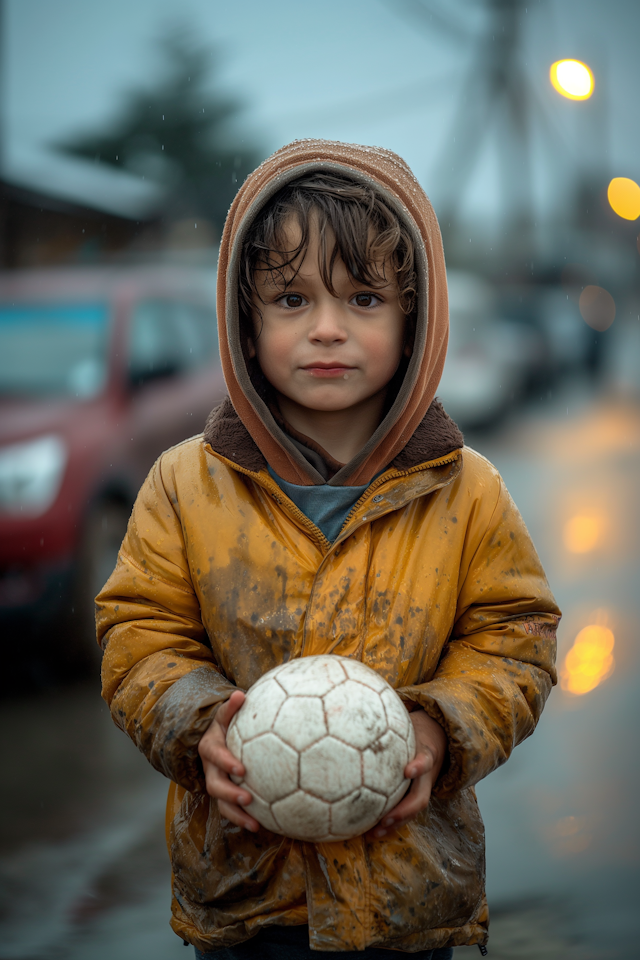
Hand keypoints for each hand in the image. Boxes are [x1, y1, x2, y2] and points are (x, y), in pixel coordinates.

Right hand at [197, 690, 258, 831]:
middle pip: (214, 784)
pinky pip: (230, 810)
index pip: (215, 754)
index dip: (226, 762)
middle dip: (230, 793)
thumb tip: (239, 694)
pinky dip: (242, 819)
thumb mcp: (224, 714)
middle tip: (247, 798)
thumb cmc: (224, 725)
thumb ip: (231, 707)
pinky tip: (260, 826)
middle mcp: (210, 768)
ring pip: (221, 802)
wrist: (212, 739)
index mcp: (210, 747)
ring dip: (236, 814)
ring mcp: (216, 783)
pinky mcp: (223, 795)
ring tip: (255, 824)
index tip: (241, 769)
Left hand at [371, 704, 446, 838]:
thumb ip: (384, 712)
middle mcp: (425, 773)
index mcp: (424, 752)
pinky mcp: (417, 794)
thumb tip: (353, 693)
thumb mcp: (404, 718)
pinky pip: (405, 811)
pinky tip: (367, 832)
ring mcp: (423, 786)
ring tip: (373, 833)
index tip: (408, 770)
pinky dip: (389, 823)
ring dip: (396, 823)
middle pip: (421, 796)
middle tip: (385, 818)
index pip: (425, 758)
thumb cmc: (411, 728)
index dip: (419, 766)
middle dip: (405, 810)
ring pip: (414, 810)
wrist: (437, 736)